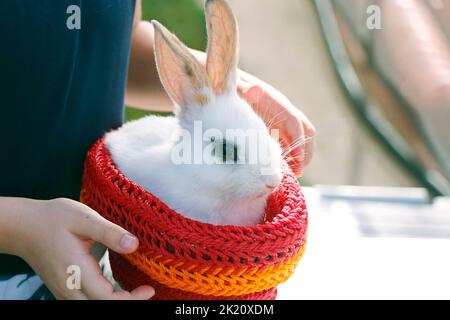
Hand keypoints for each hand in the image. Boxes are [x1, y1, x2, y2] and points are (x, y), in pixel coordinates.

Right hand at [14, 198, 153, 299]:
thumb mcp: (83, 218)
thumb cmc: (53, 219)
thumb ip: (109, 233)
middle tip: (147, 290)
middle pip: (102, 307)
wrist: (24, 226)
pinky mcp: (65, 289)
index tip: (149, 289)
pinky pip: (87, 301)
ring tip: (137, 291)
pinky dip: (105, 299)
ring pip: (93, 306)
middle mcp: (69, 288)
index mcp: (76, 272)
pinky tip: (119, 290)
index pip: (107, 299)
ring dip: (116, 301)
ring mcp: (65, 291)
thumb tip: (134, 245)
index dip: (131, 299)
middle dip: (126, 303)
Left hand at [238, 73, 314, 176]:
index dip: (298, 141)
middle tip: (297, 172)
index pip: (294, 123)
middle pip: (306, 131)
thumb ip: (244, 90)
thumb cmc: (230, 91)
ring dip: (301, 156)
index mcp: (275, 102)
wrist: (224, 87)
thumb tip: (253, 90)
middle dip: (305, 152)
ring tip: (293, 174)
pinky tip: (283, 170)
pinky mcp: (275, 129)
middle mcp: (283, 111)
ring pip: (301, 138)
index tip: (297, 159)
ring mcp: (281, 120)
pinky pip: (289, 143)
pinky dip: (291, 156)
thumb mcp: (234, 91)